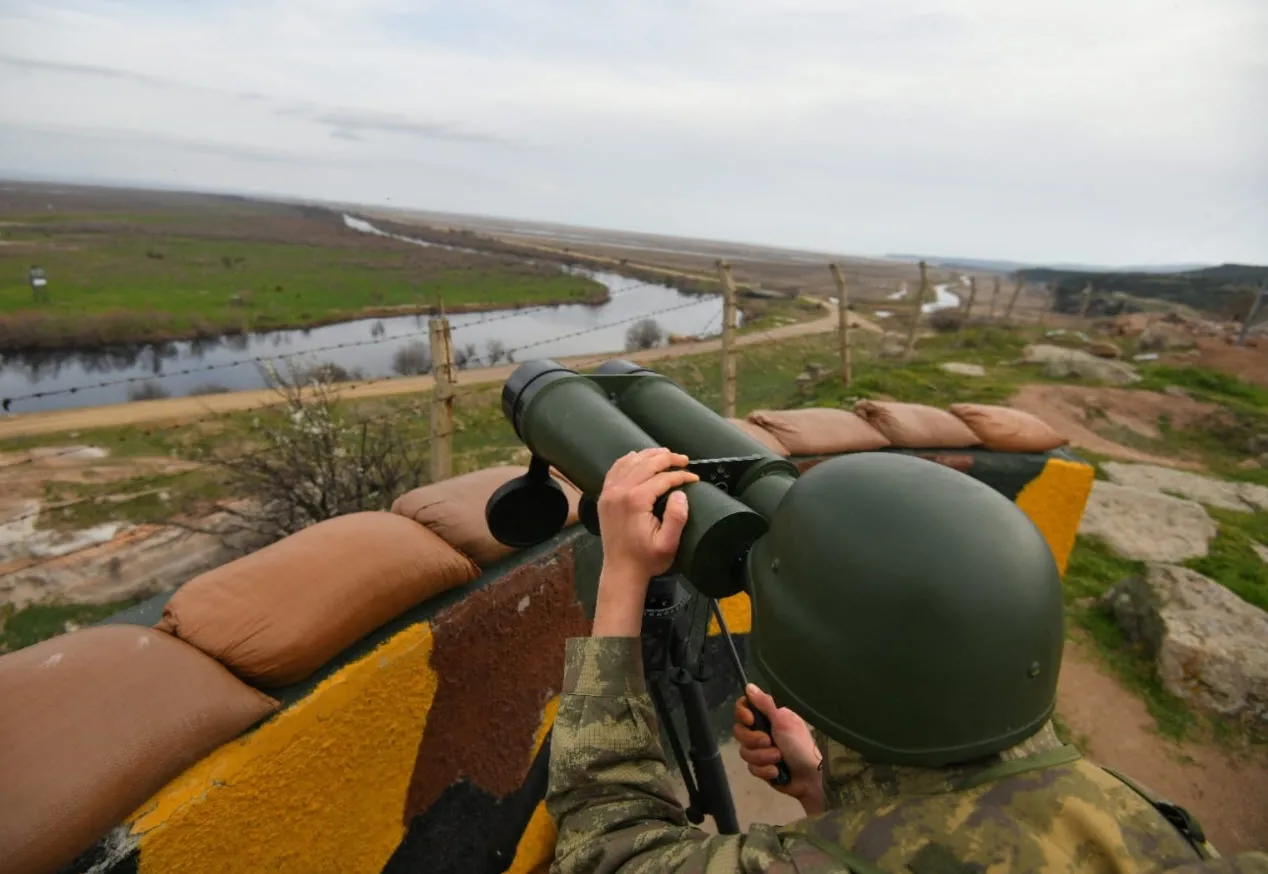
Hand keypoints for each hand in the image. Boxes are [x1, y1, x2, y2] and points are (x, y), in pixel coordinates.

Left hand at [590, 448, 698, 636]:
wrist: (621, 571)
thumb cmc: (647, 560)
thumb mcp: (668, 544)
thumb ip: (677, 517)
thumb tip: (681, 492)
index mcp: (636, 500)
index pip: (662, 478)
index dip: (681, 475)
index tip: (694, 478)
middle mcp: (620, 492)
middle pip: (646, 464)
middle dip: (667, 459)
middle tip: (684, 459)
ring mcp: (609, 493)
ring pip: (630, 462)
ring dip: (649, 455)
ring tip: (666, 454)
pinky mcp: (605, 497)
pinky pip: (615, 470)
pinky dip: (627, 460)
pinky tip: (637, 457)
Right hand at [733, 683, 824, 814]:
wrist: (810, 778)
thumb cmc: (800, 745)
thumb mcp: (783, 721)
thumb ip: (764, 704)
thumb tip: (748, 685)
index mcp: (769, 716)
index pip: (744, 708)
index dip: (742, 714)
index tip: (750, 720)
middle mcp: (763, 730)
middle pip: (740, 731)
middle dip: (754, 740)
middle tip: (768, 741)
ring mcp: (761, 750)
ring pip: (745, 752)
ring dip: (762, 757)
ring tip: (778, 759)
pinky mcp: (762, 767)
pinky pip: (752, 768)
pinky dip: (764, 770)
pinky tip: (777, 772)